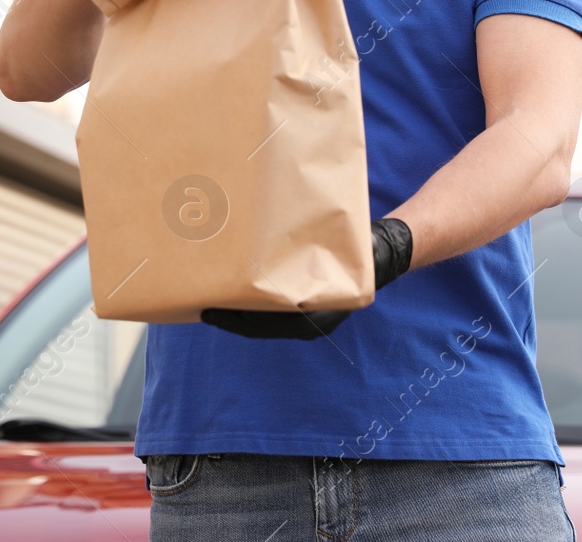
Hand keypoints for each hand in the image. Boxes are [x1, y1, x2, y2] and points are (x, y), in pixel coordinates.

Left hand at [200, 218, 413, 340]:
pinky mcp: (303, 308)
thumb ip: (302, 266)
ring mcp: (306, 318)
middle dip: (231, 318)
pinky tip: (235, 291)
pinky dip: (252, 305)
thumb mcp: (330, 260)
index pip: (264, 326)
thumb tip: (266, 262)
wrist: (378, 258)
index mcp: (313, 318)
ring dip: (239, 312)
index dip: (234, 321)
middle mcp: (308, 323)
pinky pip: (271, 312)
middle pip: (260, 326)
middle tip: (203, 306)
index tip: (209, 312)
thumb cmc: (354, 255)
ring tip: (213, 300)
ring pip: (264, 321)